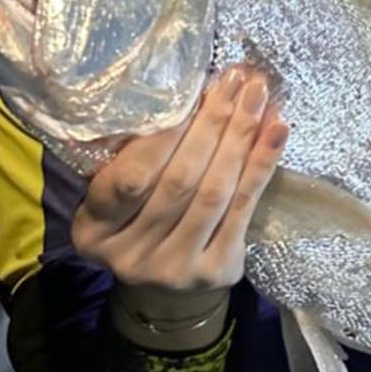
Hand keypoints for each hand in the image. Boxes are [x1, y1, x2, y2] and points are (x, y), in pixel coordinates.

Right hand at [74, 66, 287, 320]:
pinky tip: (276, 130)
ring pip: (215, 192)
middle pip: (179, 181)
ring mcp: (175, 269)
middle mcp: (130, 256)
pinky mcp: (217, 271)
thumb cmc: (138, 220)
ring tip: (257, 95)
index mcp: (94, 231)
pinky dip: (262, 164)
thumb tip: (164, 94)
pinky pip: (244, 208)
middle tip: (235, 80)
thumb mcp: (114, 197)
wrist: (166, 291)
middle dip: (211, 123)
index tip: (190, 93)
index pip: (129, 179)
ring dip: (241, 136)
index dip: (162, 136)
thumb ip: (124, 158)